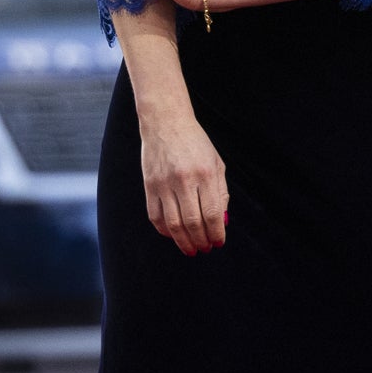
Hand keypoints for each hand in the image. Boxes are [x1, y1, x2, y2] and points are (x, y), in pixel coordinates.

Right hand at [140, 106, 228, 254]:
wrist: (166, 123)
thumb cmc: (195, 143)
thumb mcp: (216, 163)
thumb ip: (221, 192)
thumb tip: (222, 222)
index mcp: (205, 174)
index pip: (212, 214)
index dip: (216, 233)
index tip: (218, 243)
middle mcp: (184, 180)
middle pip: (193, 222)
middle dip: (201, 241)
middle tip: (204, 249)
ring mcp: (164, 183)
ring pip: (173, 223)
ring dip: (183, 241)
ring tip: (190, 249)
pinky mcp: (149, 185)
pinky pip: (155, 215)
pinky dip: (164, 230)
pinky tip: (173, 235)